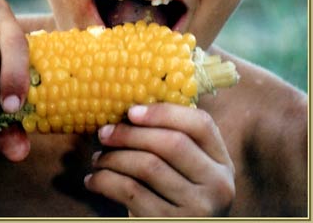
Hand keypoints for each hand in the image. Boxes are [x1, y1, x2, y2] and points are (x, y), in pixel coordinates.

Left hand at [84, 103, 234, 216]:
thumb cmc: (176, 197)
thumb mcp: (189, 170)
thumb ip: (174, 140)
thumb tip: (131, 108)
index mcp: (223, 163)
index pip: (201, 124)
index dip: (164, 112)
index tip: (131, 111)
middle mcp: (218, 185)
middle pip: (172, 143)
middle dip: (132, 134)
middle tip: (104, 132)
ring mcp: (198, 208)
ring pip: (149, 166)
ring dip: (114, 157)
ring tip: (97, 157)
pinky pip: (133, 193)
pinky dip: (106, 181)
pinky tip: (94, 180)